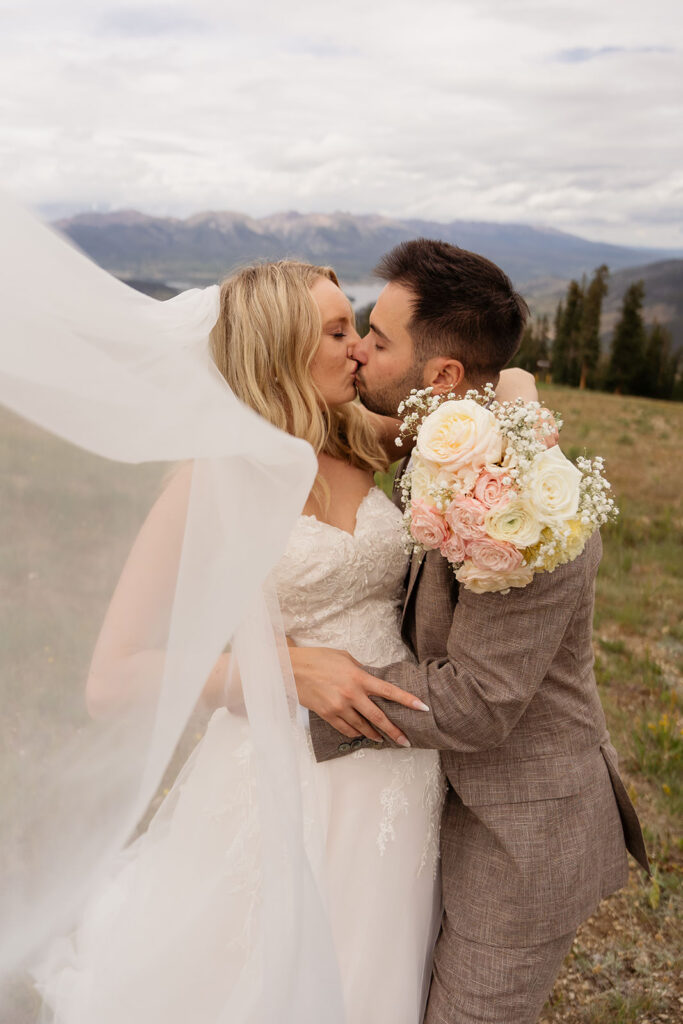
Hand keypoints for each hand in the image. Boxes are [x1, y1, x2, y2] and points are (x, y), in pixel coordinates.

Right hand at [288, 646, 428, 745]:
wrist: (291, 668)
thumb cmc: (318, 658)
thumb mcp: (344, 658)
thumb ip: (360, 670)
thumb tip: (371, 681)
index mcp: (359, 677)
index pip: (389, 691)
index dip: (407, 700)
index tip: (422, 708)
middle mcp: (352, 694)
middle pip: (378, 717)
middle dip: (394, 731)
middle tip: (406, 741)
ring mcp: (339, 707)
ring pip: (363, 727)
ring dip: (375, 735)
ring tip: (383, 740)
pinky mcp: (327, 715)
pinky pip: (346, 729)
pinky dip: (356, 734)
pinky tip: (362, 736)